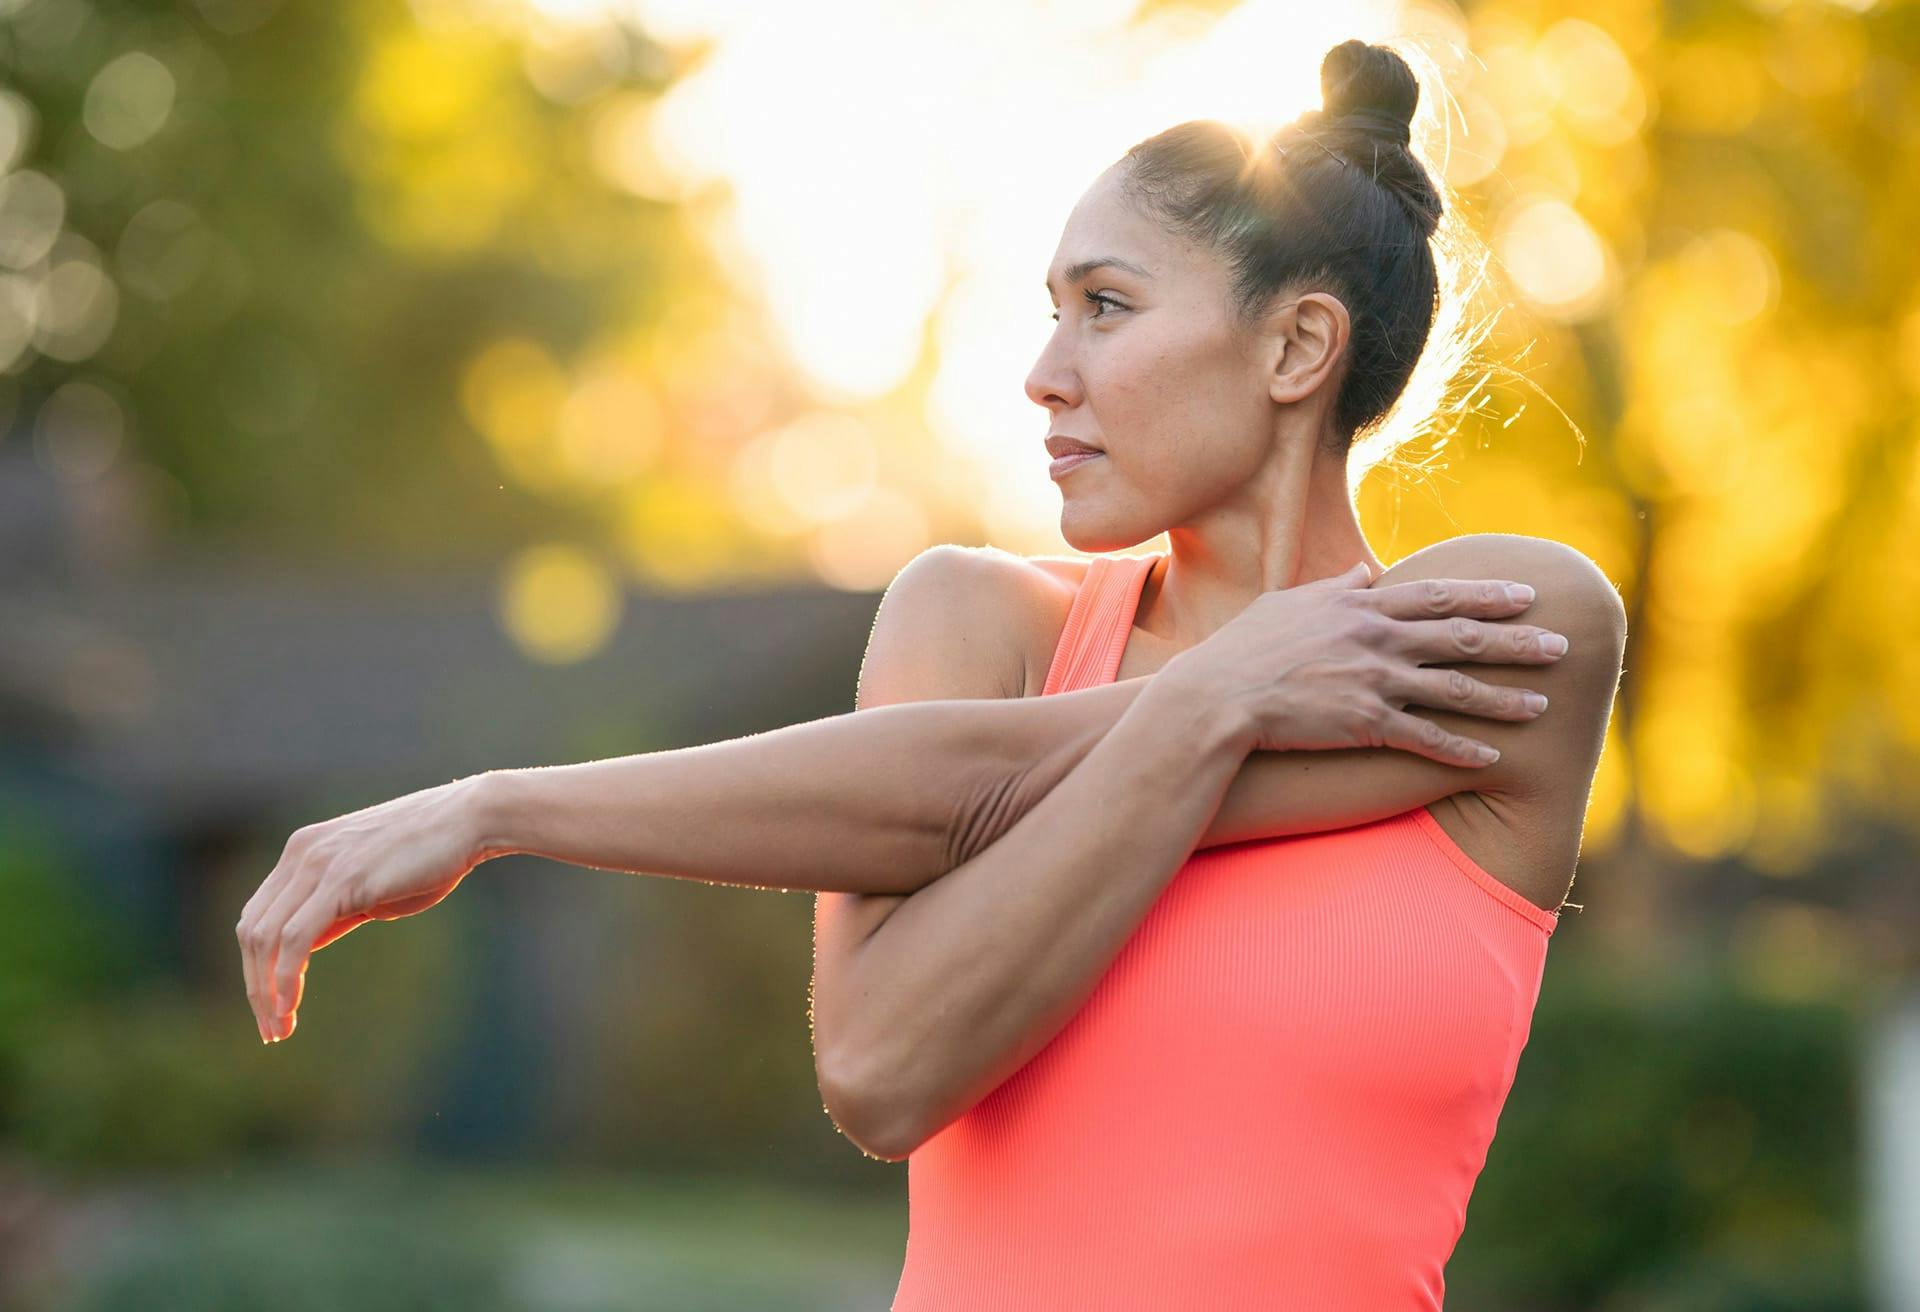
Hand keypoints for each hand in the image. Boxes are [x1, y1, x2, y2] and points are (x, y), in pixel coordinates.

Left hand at [237, 773, 492, 1043]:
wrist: (469, 819)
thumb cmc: (431, 854)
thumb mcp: (372, 886)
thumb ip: (335, 910)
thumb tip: (304, 946)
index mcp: (303, 851)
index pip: (259, 916)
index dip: (257, 966)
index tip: (272, 1005)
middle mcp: (300, 854)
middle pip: (252, 931)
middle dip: (255, 987)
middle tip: (273, 1030)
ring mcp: (317, 864)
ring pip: (265, 938)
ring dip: (266, 991)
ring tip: (280, 1028)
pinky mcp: (340, 880)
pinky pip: (294, 938)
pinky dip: (286, 978)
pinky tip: (291, 1006)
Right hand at [1158, 561, 1566, 763]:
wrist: (1217, 696)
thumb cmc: (1244, 648)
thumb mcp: (1288, 603)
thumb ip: (1334, 589)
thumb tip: (1365, 575)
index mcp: (1362, 608)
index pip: (1440, 595)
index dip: (1488, 593)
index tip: (1527, 592)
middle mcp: (1378, 640)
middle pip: (1464, 637)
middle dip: (1518, 642)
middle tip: (1562, 645)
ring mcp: (1375, 682)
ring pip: (1457, 689)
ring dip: (1504, 698)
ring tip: (1544, 705)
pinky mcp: (1365, 724)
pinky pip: (1426, 739)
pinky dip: (1462, 750)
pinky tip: (1493, 759)